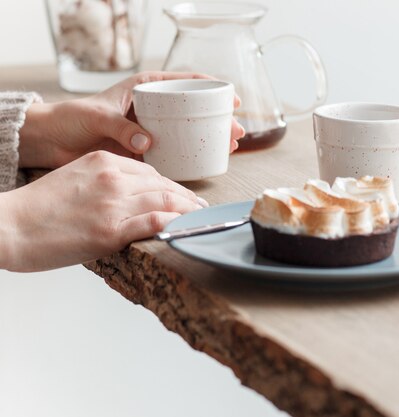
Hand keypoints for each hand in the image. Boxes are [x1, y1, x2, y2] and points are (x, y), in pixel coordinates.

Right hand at [0, 151, 205, 271]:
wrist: (8, 226)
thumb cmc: (37, 207)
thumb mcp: (74, 178)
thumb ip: (104, 181)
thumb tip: (128, 195)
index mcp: (103, 161)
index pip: (150, 172)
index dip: (171, 185)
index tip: (183, 194)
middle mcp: (113, 178)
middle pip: (163, 185)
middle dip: (187, 197)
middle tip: (202, 206)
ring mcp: (114, 204)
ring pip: (166, 201)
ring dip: (189, 210)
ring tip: (202, 218)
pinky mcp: (111, 230)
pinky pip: (155, 223)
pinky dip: (175, 225)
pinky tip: (187, 228)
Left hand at [18, 72, 245, 168]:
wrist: (52, 142)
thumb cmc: (71, 118)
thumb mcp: (97, 116)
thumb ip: (121, 127)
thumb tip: (148, 141)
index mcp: (143, 88)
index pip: (183, 82)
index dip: (210, 88)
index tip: (231, 97)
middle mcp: (151, 109)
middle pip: (193, 110)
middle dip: (218, 119)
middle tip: (237, 130)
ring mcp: (150, 130)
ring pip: (188, 132)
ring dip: (210, 139)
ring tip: (231, 145)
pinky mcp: (144, 151)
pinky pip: (173, 153)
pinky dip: (191, 157)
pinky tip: (208, 162)